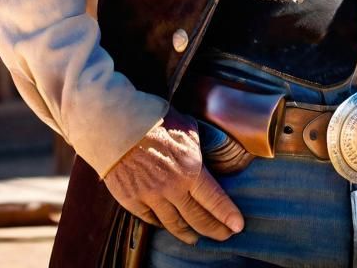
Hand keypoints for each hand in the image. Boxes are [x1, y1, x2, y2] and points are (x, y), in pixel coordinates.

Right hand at [103, 110, 244, 244]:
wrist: (119, 125)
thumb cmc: (156, 120)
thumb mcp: (187, 128)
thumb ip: (197, 146)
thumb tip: (204, 153)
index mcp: (191, 169)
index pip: (214, 200)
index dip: (227, 215)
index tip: (237, 225)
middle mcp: (173, 188)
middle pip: (197, 217)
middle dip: (214, 229)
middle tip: (224, 235)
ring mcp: (151, 196)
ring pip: (174, 224)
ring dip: (188, 233)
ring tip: (196, 237)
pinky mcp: (132, 200)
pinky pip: (150, 219)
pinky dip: (162, 224)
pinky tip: (168, 225)